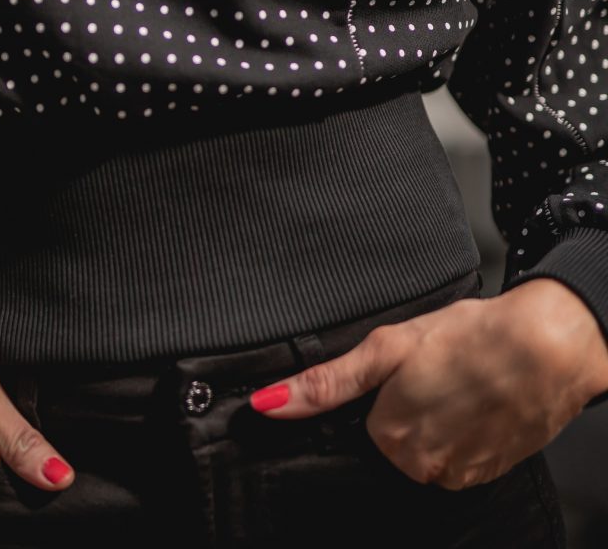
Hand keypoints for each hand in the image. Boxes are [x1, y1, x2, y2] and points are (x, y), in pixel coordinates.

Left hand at [248, 278, 607, 489]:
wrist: (546, 347)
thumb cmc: (469, 338)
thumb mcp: (387, 348)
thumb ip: (326, 382)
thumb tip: (266, 404)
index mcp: (390, 437)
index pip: (365, 420)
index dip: (383, 390)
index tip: (406, 371)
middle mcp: (422, 467)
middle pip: (394, 438)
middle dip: (408, 404)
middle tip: (435, 371)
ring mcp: (459, 474)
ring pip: (428, 446)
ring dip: (438, 417)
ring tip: (460, 382)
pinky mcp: (489, 472)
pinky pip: (459, 454)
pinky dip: (464, 430)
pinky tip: (477, 399)